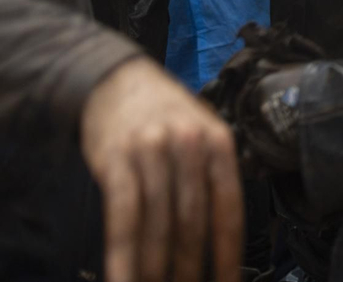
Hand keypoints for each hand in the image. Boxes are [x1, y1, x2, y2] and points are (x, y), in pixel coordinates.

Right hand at [81, 57, 242, 281]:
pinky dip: (124, 255)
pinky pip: (123, 218)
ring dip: (156, 268)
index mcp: (217, 142)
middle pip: (193, 223)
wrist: (114, 79)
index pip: (229, 208)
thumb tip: (221, 235)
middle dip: (190, 268)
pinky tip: (124, 278)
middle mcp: (188, 146)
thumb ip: (212, 174)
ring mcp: (151, 153)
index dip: (228, 253)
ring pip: (158, 225)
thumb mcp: (201, 130)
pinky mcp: (116, 161)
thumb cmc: (162, 112)